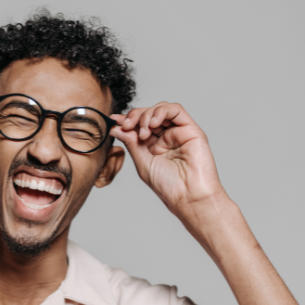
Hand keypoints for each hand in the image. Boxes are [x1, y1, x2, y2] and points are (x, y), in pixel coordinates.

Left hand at [110, 102, 225, 214]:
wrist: (188, 195)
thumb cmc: (168, 185)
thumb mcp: (142, 163)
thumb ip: (131, 143)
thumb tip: (115, 128)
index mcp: (152, 146)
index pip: (137, 126)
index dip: (125, 120)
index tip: (113, 120)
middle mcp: (164, 137)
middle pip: (147, 114)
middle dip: (134, 116)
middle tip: (126, 125)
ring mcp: (177, 132)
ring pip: (160, 109)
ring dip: (146, 115)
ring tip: (143, 132)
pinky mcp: (190, 129)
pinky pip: (176, 110)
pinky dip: (162, 111)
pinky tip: (153, 123)